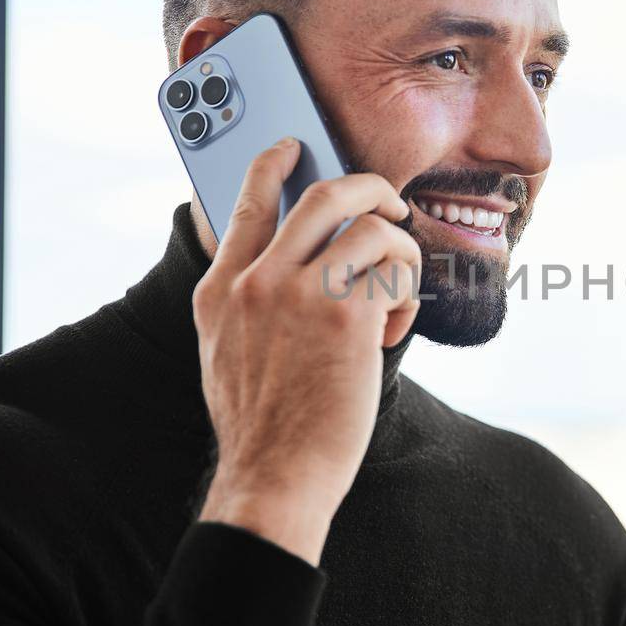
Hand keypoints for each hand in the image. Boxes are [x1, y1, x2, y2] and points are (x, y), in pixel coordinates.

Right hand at [192, 138, 420, 564]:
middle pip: (322, 195)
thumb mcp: (223, 352)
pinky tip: (393, 330)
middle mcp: (255, 281)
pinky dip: (404, 296)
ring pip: (370, 227)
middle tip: (391, 207)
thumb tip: (284, 266)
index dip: (273, 164)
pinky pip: (393, 271)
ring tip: (395, 297)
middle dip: (369, 189)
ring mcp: (299, 293)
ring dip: (399, 255)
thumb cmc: (263, 426)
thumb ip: (245, 303)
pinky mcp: (344, 314)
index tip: (294, 148)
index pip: (245, 202)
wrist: (274, 476)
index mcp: (220, 290)